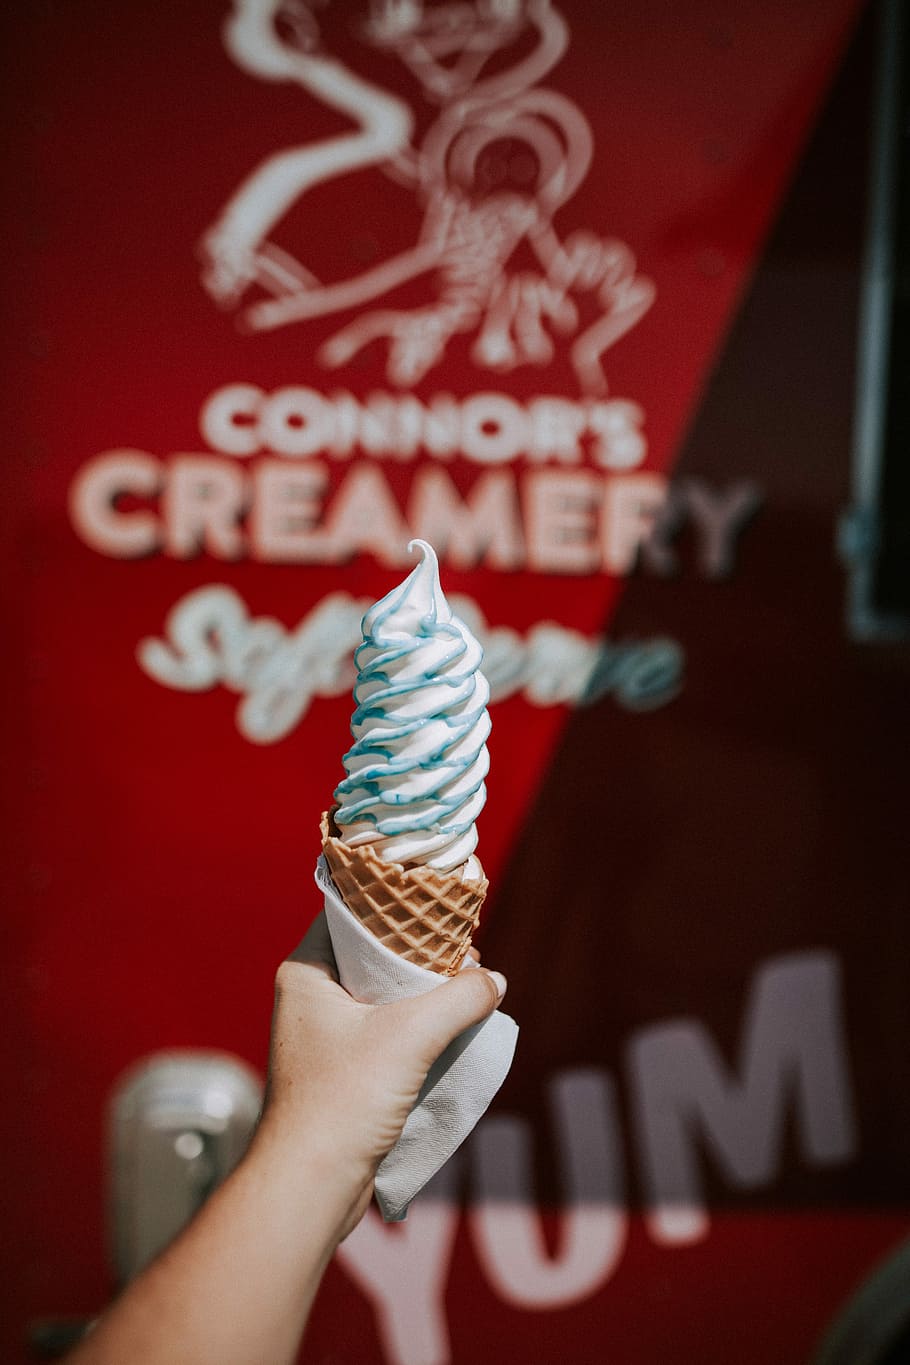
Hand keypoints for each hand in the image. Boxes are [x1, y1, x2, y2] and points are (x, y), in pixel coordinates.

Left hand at [254, 913, 505, 1239]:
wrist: (311, 1185)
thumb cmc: (344, 1101)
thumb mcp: (412, 1036)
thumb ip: (460, 999)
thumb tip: (493, 981)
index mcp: (307, 973)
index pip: (352, 914)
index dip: (396, 905)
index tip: (438, 903)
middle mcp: (310, 998)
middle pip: (374, 954)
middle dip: (421, 952)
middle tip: (464, 950)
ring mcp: (325, 1036)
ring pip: (384, 995)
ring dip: (425, 992)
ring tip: (466, 986)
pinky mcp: (344, 1070)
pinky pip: (387, 1031)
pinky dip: (419, 1026)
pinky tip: (452, 1028)